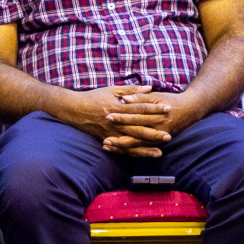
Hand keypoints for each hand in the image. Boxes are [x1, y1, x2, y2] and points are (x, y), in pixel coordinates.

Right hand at [53, 85, 173, 157]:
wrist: (74, 109)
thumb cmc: (93, 97)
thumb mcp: (112, 90)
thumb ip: (132, 90)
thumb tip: (149, 87)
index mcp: (118, 106)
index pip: (140, 108)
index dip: (155, 108)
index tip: (168, 108)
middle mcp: (115, 121)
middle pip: (138, 127)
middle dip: (154, 131)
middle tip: (169, 134)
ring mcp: (111, 132)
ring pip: (131, 141)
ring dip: (146, 146)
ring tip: (160, 150)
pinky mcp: (107, 139)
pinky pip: (122, 148)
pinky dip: (133, 153)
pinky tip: (143, 156)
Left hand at [104, 90, 202, 157]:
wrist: (190, 109)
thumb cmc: (170, 100)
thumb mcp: (156, 96)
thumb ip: (140, 97)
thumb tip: (124, 99)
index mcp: (155, 114)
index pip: (135, 116)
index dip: (121, 117)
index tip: (108, 116)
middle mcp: (157, 128)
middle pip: (135, 134)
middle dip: (119, 137)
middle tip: (104, 139)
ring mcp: (158, 137)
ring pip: (138, 145)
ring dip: (122, 147)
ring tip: (107, 146)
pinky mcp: (158, 142)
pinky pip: (142, 149)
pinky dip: (129, 150)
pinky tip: (117, 150)